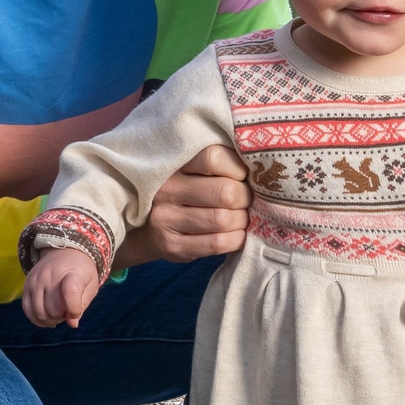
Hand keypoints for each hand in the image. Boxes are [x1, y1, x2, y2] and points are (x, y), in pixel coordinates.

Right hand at [26, 244, 106, 328]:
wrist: (64, 251)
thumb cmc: (81, 271)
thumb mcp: (90, 284)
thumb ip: (82, 305)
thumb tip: (72, 324)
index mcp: (71, 273)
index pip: (70, 293)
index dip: (74, 309)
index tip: (76, 311)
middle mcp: (50, 276)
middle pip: (53, 310)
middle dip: (63, 316)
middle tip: (67, 310)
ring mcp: (35, 281)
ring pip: (39, 313)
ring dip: (50, 320)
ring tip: (58, 313)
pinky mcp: (26, 286)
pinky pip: (28, 310)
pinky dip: (38, 319)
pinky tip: (47, 318)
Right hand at [115, 144, 247, 267]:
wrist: (144, 227)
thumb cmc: (182, 191)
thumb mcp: (191, 169)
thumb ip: (218, 163)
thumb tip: (260, 167)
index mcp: (174, 163)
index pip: (214, 158)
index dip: (237, 168)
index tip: (240, 175)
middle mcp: (166, 189)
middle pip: (225, 192)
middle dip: (244, 198)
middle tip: (243, 200)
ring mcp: (166, 219)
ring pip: (224, 219)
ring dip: (242, 220)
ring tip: (239, 217)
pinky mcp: (172, 246)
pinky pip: (217, 243)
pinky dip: (235, 239)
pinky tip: (235, 234)